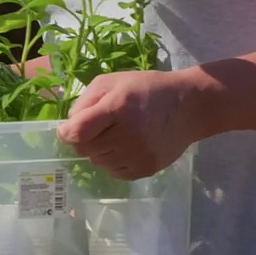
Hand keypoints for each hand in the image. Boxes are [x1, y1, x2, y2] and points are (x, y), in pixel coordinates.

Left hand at [56, 70, 210, 180]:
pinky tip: (125, 147)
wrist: (189, 106)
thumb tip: (68, 126)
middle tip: (96, 129)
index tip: (68, 129)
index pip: (79, 131)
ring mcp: (139, 155)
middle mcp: (128, 134)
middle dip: (83, 140)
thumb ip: (86, 101)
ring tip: (115, 135)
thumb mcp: (113, 81)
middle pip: (85, 149)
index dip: (66, 133)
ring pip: (98, 162)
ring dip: (99, 151)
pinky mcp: (146, 169)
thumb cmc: (146, 89)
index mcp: (118, 107)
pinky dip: (113, 162)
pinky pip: (115, 173)